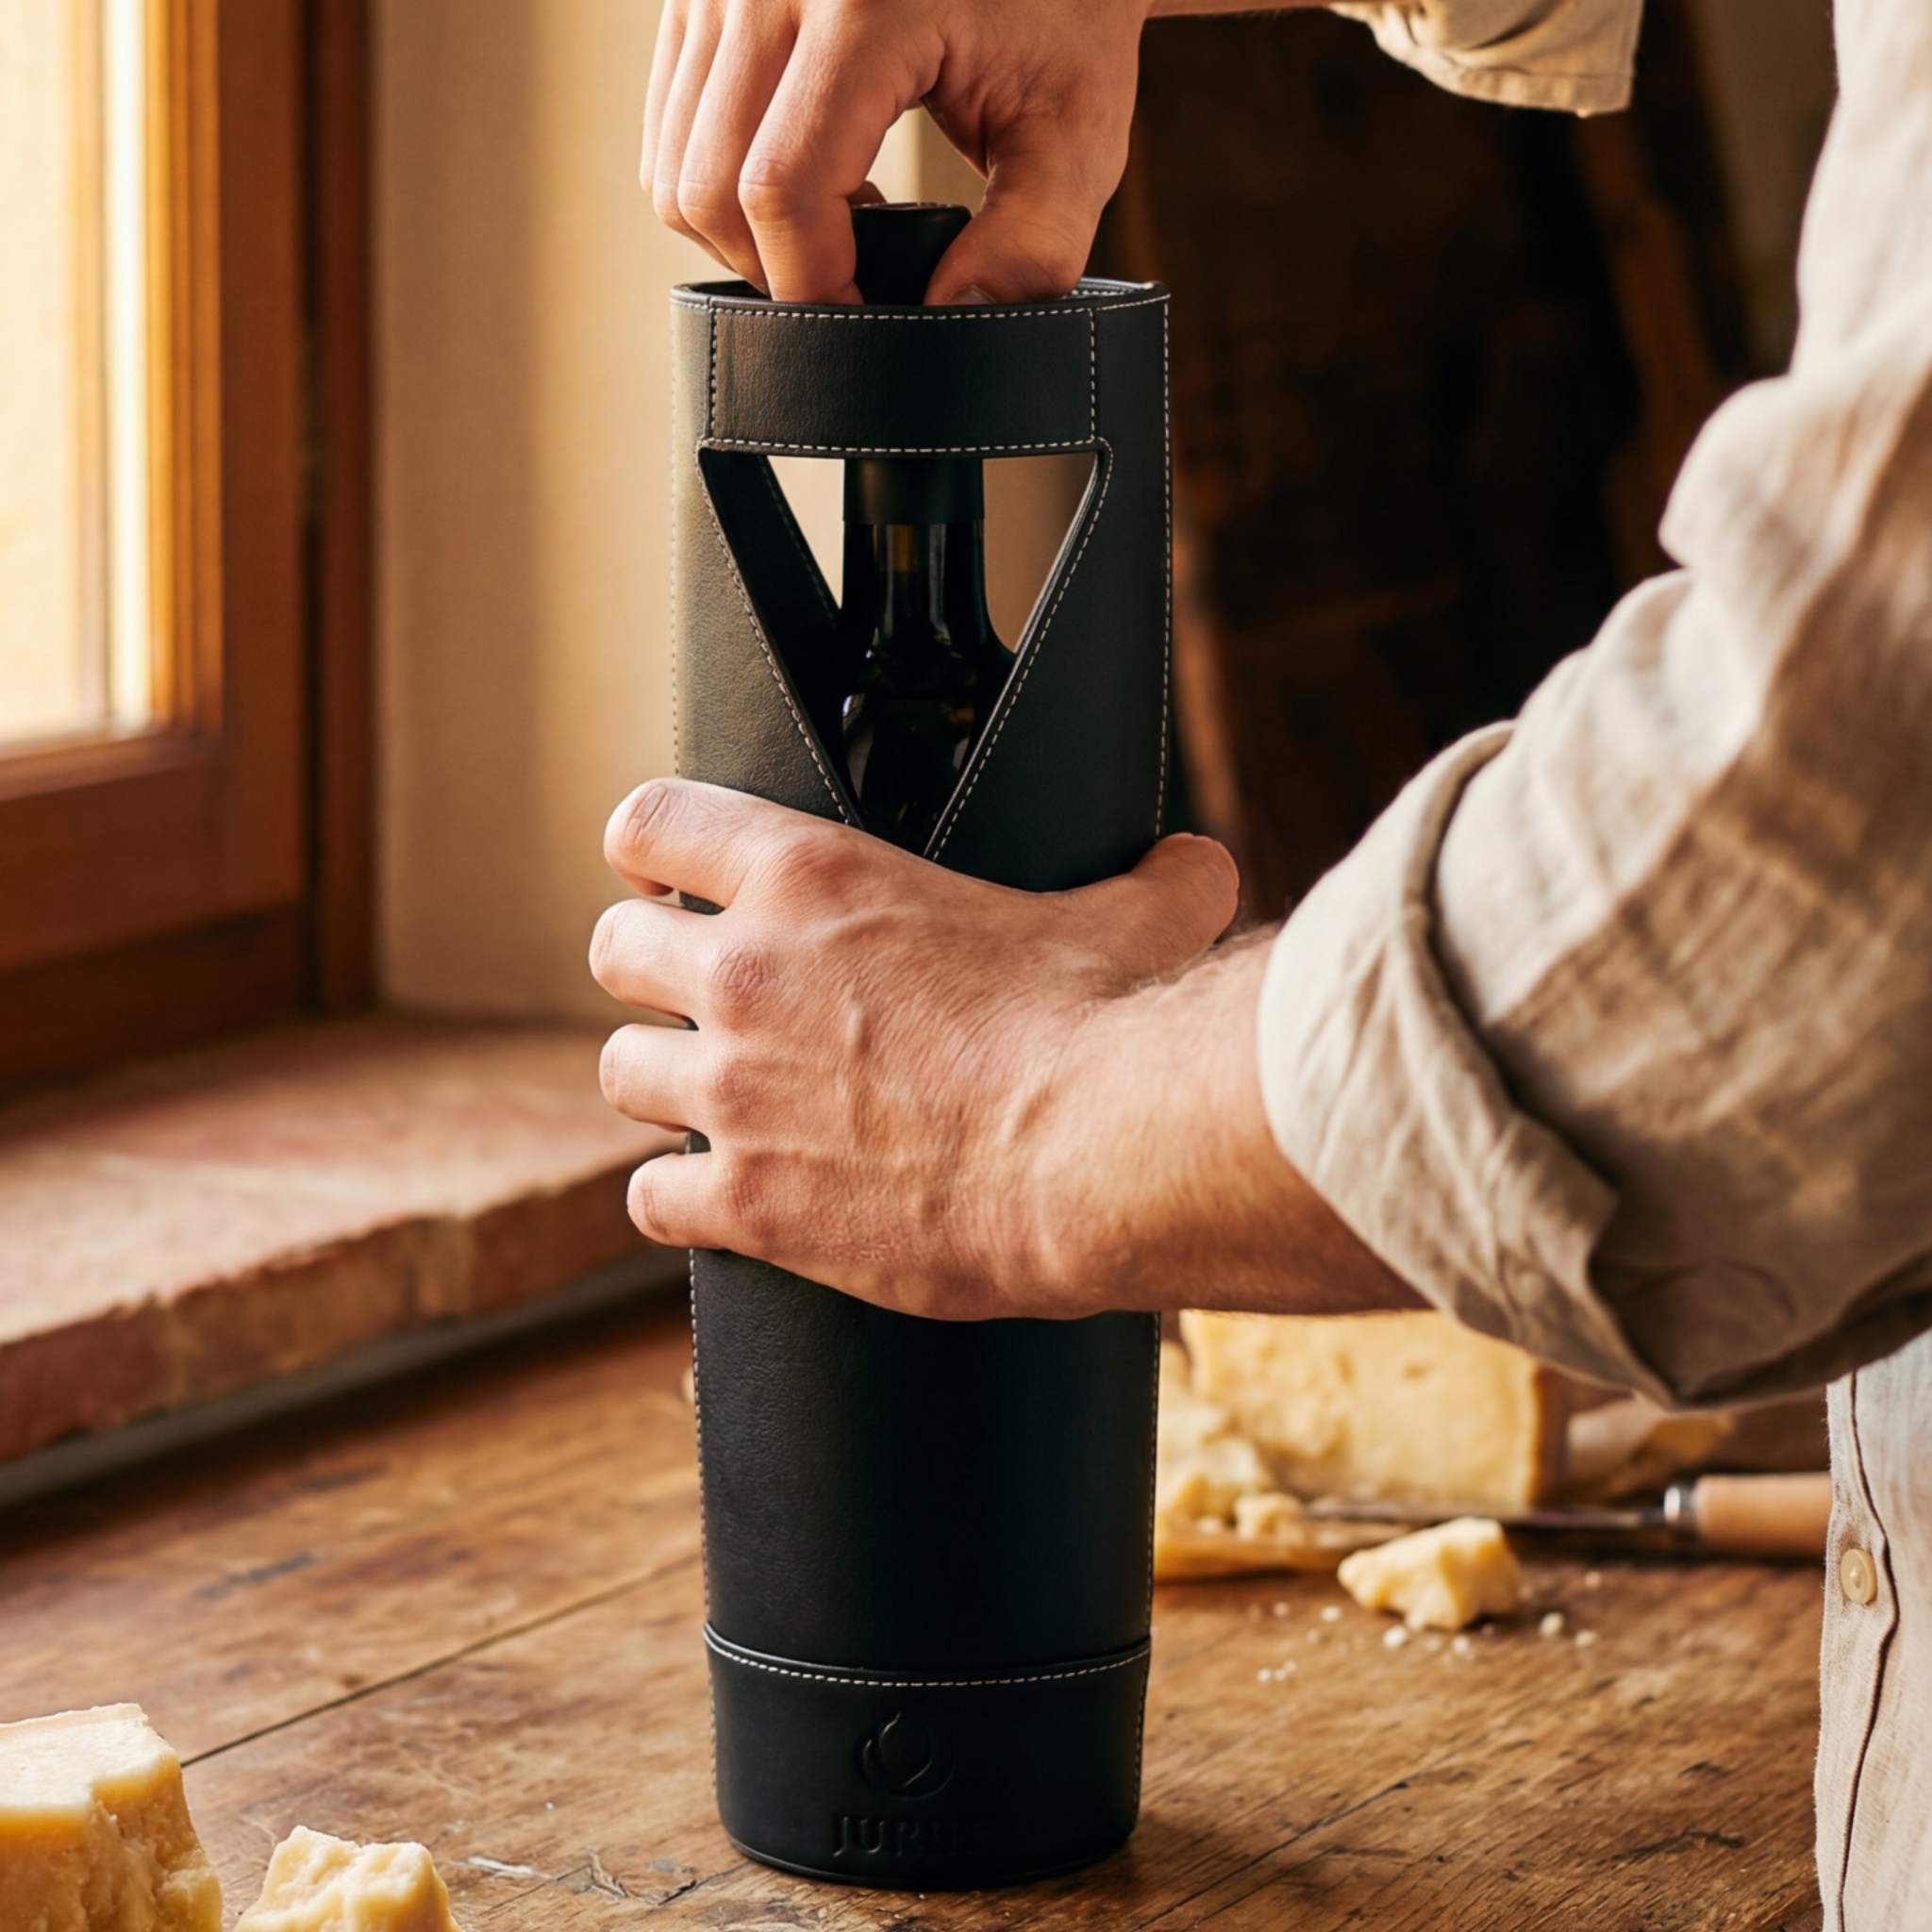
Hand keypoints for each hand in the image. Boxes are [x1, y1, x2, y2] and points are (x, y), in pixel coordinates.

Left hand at [591, 778, 1421, 1319]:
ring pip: (618, 1071)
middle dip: (649, 973)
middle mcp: (748, 974)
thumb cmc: (1107, 1028)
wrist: (1100, 1156)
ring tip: (712, 1102)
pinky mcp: (749, 1201)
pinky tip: (722, 1202)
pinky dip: (679, 1202)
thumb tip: (1194, 864)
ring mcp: (734, 1093)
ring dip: (660, 1085)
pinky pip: (650, 1199)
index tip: (667, 882)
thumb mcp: (1133, 920)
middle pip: (614, 951)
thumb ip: (1151, 878)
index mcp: (814, 877)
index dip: (650, 853)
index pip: (651, 823)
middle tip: (700, 1001)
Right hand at [641, 0, 1150, 302]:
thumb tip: (953, 323)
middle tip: (858, 276)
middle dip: (776, 270)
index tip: (871, 322)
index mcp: (860, 3)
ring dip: (746, 232)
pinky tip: (813, 166)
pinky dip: (725, 182)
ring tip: (842, 216)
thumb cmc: (1058, 13)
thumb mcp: (1076, 129)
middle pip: (708, 190)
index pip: (781, 190)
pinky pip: (672, 129)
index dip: (816, 289)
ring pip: (672, 169)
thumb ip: (1033, 243)